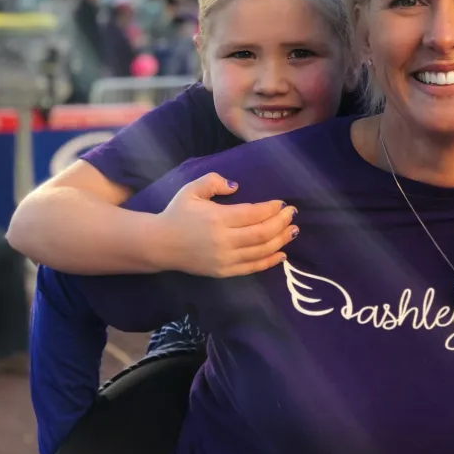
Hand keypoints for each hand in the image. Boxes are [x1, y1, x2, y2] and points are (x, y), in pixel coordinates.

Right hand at [154, 172, 297, 276]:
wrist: (159, 244)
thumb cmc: (177, 213)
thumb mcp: (191, 190)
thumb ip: (213, 181)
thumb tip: (236, 186)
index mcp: (217, 218)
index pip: (253, 213)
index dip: (271, 209)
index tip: (282, 204)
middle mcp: (223, 240)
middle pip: (262, 233)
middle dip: (281, 223)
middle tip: (292, 215)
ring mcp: (224, 258)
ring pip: (261, 251)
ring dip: (281, 241)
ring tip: (293, 231)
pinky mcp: (223, 272)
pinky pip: (252, 268)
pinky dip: (270, 261)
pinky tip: (282, 254)